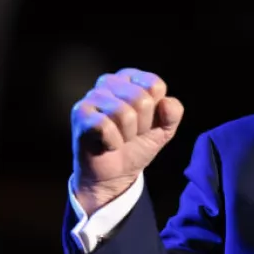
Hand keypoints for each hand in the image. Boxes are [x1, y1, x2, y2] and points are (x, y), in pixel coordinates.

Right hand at [71, 68, 183, 214]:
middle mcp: (109, 81)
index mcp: (131, 78)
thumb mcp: (163, 130)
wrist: (115, 175)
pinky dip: (113, 142)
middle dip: (141, 126)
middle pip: (141, 99)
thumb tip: (166, 102)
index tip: (145, 123)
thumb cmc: (136, 146)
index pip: (154, 85)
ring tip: (119, 139)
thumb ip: (173, 114)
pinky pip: (105, 126)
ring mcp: (92, 96)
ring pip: (124, 113)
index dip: (155, 112)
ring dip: (126, 136)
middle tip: (130, 135)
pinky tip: (106, 145)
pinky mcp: (80, 113)